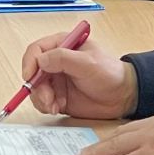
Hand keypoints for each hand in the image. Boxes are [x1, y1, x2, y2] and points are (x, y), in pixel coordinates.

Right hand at [15, 31, 137, 118]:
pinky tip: (57, 108)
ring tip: (54, 106)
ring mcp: (56, 80)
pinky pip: (43, 101)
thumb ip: (63, 59)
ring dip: (41, 98)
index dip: (30, 62)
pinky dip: (46, 106)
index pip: (36, 50)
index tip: (30, 77)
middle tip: (47, 98)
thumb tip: (40, 60)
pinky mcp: (58, 97)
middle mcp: (55, 62)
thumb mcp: (87, 62)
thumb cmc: (109, 73)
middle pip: (33, 71)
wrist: (123, 97)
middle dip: (36, 86)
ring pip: (36, 88)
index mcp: (61, 45)